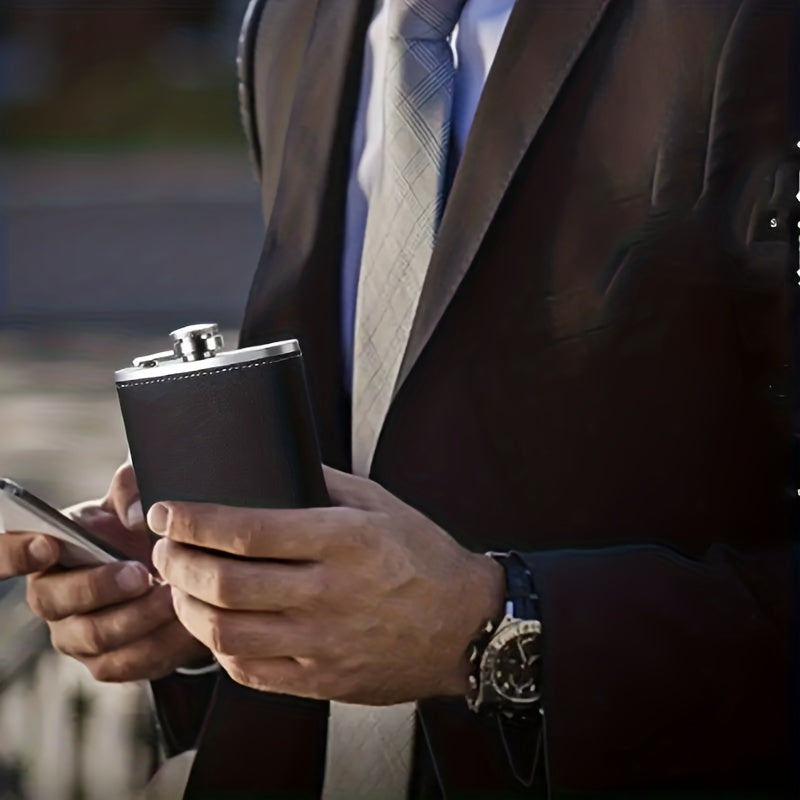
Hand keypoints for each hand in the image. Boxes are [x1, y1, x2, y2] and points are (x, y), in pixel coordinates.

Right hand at [25, 461, 208, 681]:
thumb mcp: (138, 500)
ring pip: (95, 637)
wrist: (175, 571)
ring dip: (138, 617)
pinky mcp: (107, 662)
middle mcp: (50, 596)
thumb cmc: (141, 529)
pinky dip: (159, 643)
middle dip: (100, 586)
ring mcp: (75, 635)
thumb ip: (132, 489)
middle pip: (55, 601)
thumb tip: (135, 515)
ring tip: (173, 596)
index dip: (14, 553)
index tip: (47, 544)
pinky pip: (127, 663)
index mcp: (47, 550)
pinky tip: (185, 622)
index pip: (5, 553)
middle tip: (141, 574)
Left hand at [149, 466, 504, 703]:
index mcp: (344, 541)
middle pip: (225, 583)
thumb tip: (277, 465)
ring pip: (227, 632)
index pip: (249, 530)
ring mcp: (323, 643)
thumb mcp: (383, 504)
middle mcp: (329, 593)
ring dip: (186, 606)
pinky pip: (250, 671)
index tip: (168, 511)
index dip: (196, 520)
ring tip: (179, 585)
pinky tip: (216, 626)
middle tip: (164, 547)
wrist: (465, 625)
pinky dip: (220, 648)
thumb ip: (327, 483)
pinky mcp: (322, 679)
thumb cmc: (425, 558)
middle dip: (177, 562)